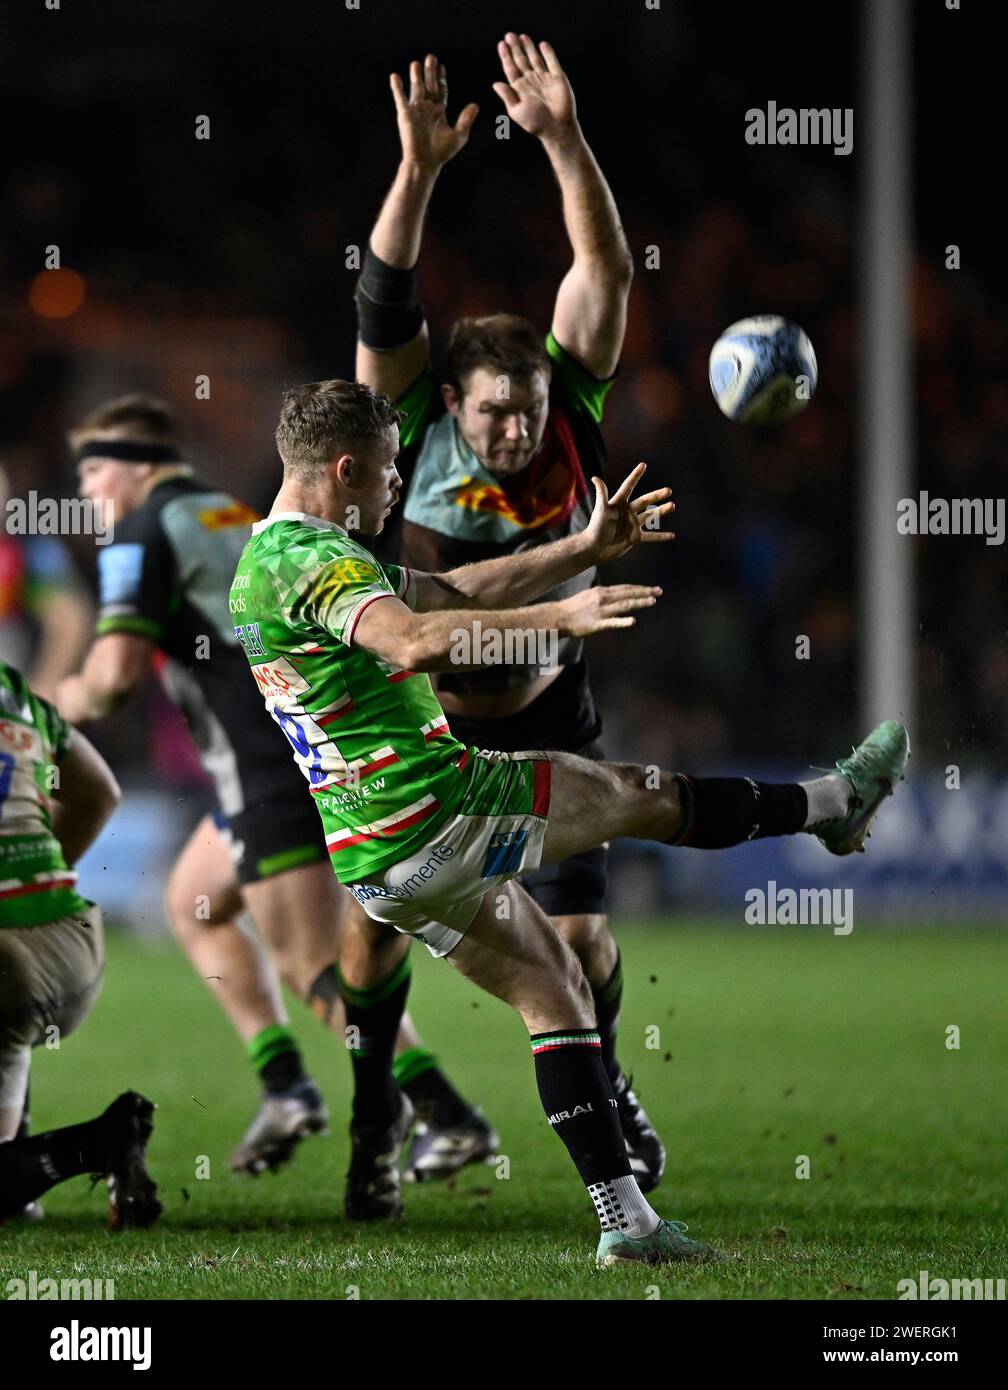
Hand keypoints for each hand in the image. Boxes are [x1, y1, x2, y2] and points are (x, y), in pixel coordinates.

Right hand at [390, 53, 477, 170]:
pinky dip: (397, 88)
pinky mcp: (405, 115)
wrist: (426, 163)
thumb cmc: (442, 152)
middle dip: (430, 72)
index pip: (440, 89)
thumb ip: (466, 119)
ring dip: (416, 76)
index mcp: (439, 110)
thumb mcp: (459, 135)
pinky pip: (400, 99)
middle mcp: (427, 107)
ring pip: (416, 89)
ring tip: (416, 64)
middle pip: (429, 85)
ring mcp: (416, 110)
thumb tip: (475, 105)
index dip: (441, 77)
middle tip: (431, 57)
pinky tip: (395, 76)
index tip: (442, 65)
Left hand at [493, 34, 575, 140]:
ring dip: (528, 47)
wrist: (557, 128)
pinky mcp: (557, 78)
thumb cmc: (536, 123)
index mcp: (520, 89)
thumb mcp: (517, 111)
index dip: (506, 56)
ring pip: (535, 58)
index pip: (511, 68)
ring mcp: (544, 78)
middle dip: (515, 48)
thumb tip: (495, 84)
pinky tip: (542, 44)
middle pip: (521, 60)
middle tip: (509, 35)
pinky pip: (552, 62)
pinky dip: (548, 53)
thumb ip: (507, 96)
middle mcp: (531, 81)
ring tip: (522, 36)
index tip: (501, 44)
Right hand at [559, 583, 661, 637]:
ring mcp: (601, 611)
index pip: (625, 588)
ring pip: (624, 605)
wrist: (558, 616)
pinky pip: (612, 622)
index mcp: (602, 592)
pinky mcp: (597, 624)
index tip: (651, 588)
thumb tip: (616, 595)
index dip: (639, 588)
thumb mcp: (589, 595)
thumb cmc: (573, 607)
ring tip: (652, 602)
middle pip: (627, 594)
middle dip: (644, 592)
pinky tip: (633, 621)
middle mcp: (603, 599)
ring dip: (639, 603)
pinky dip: (623, 621)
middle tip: (659, 591)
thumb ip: (604, 595)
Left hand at [583, 463, 675, 564]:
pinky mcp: (635, 537)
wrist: (595, 548)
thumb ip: (601, 494)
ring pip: (651, 516)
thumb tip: (595, 477)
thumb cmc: (596, 527)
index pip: (629, 486)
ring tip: (672, 505)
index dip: (635, 476)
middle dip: (657, 495)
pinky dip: (661, 536)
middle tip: (668, 490)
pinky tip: (672, 535)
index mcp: (619, 503)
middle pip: (645, 501)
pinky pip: (651, 536)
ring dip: (662, 511)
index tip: (643, 465)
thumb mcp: (601, 509)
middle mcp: (628, 512)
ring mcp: (633, 524)